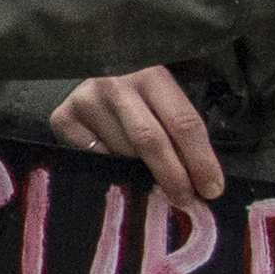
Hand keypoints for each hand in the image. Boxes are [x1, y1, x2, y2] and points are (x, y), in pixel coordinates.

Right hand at [54, 65, 227, 204]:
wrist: (89, 75)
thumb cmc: (138, 95)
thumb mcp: (164, 100)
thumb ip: (179, 130)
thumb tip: (202, 181)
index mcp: (153, 74)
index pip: (183, 122)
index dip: (200, 159)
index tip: (211, 188)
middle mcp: (116, 83)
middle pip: (150, 140)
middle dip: (172, 175)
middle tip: (184, 199)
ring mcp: (86, 99)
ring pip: (121, 153)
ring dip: (138, 168)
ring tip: (141, 163)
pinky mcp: (63, 117)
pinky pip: (94, 158)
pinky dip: (108, 163)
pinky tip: (111, 151)